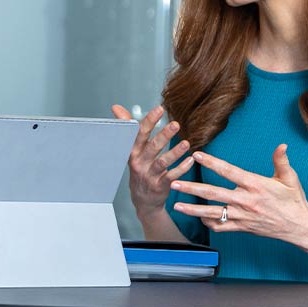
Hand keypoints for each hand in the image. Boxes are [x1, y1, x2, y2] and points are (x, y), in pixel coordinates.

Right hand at [112, 103, 193, 221]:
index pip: (139, 134)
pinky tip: (191, 160)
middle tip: (176, 124)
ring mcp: (149, 175)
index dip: (149, 121)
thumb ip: (127, 127)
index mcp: (133, 151)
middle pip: (152, 147)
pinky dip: (181, 168)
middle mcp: (140, 163)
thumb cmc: (139, 168)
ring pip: (162, 162)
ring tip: (186, 143)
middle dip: (164, 135)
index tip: (159, 109)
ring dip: (174, 153)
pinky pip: (171, 176)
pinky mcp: (160, 186)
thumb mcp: (131, 149)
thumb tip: (116, 107)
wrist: (142, 199)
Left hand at [170, 144, 307, 241]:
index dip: (212, 163)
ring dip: (192, 209)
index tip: (196, 155)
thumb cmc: (294, 200)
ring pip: (212, 213)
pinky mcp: (241, 227)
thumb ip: (281, 161)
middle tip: (173, 183)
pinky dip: (208, 223)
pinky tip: (197, 217)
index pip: (229, 171)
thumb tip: (282, 145)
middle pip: (213, 194)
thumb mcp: (290, 178)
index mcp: (255, 185)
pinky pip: (221, 226)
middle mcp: (245, 201)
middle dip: (191, 188)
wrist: (299, 226)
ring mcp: (242, 216)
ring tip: (175, 205)